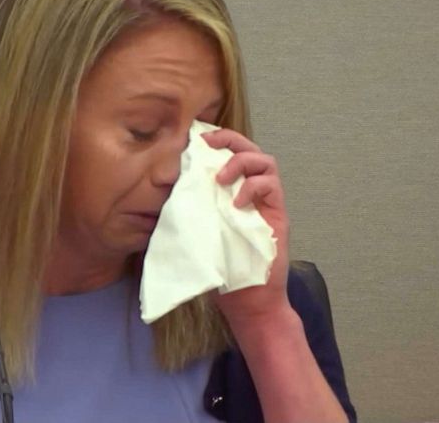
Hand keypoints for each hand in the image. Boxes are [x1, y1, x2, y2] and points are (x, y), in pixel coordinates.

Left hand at [200, 128, 292, 330]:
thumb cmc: (220, 268)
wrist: (247, 301)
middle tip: (209, 144)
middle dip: (229, 139)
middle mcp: (250, 191)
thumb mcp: (195, 232)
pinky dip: (253, 187)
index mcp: (229, 191)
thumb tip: (160, 190)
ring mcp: (266, 202)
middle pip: (249, 148)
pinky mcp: (278, 214)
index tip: (195, 138)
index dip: (215, 140)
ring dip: (240, 162)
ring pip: (264, 161)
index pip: (227, 154)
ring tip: (221, 178)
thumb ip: (186, 209)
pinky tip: (237, 202)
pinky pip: (271, 185)